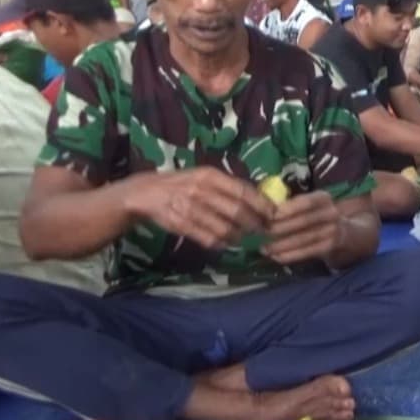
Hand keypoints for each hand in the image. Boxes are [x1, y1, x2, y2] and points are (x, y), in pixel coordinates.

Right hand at [126, 167, 275, 250]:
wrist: (145, 193)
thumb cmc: (182, 184)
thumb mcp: (203, 176)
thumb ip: (228, 187)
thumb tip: (260, 199)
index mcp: (210, 175)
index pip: (243, 191)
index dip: (261, 205)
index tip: (274, 215)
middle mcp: (201, 190)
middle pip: (237, 212)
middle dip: (254, 225)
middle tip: (263, 232)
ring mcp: (189, 208)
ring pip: (224, 228)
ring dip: (238, 237)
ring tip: (244, 239)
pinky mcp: (180, 224)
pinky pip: (207, 238)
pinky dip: (220, 244)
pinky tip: (224, 244)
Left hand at [262, 192, 343, 264]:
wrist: (340, 231)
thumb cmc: (314, 215)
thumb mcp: (307, 205)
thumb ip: (290, 206)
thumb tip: (264, 210)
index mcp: (323, 198)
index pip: (308, 202)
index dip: (291, 208)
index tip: (272, 215)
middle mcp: (331, 213)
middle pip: (305, 221)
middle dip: (282, 227)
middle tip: (263, 233)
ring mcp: (333, 230)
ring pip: (305, 238)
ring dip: (283, 245)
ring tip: (265, 248)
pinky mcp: (330, 247)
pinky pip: (308, 252)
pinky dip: (291, 255)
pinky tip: (276, 257)